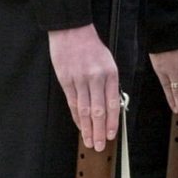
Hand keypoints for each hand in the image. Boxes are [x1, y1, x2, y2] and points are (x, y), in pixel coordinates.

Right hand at [48, 24, 120, 151]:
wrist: (72, 31)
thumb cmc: (92, 47)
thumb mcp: (108, 61)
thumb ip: (110, 82)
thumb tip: (111, 105)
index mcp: (110, 72)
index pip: (112, 102)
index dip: (112, 121)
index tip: (111, 135)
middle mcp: (95, 78)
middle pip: (98, 110)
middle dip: (99, 130)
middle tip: (99, 145)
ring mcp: (79, 80)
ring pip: (84, 110)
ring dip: (87, 128)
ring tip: (89, 141)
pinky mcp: (65, 81)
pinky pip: (72, 103)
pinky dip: (77, 117)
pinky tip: (80, 126)